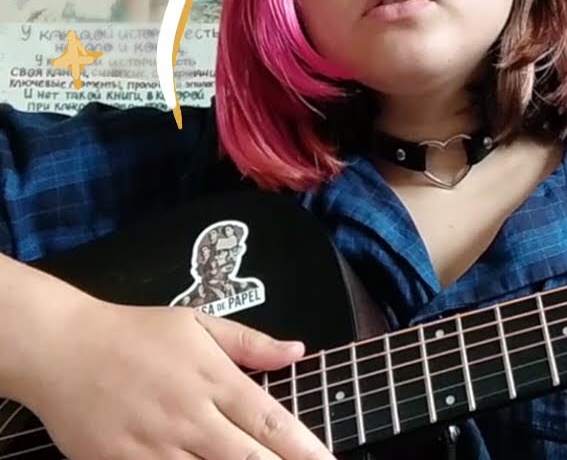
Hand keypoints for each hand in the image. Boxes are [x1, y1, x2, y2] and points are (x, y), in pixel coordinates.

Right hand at [17, 300, 336, 459]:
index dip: (304, 448)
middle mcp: (190, 417)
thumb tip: (297, 351)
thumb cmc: (133, 333)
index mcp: (214, 380)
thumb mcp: (197, 322)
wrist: (59, 348)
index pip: (271, 421)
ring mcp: (155, 446)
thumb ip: (249, 342)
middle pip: (248, 459)